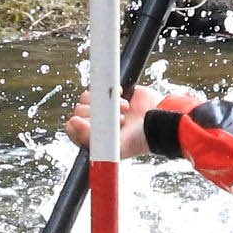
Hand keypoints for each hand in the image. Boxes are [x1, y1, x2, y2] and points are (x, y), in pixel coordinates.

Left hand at [62, 85, 191, 160]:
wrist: (160, 121)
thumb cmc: (140, 139)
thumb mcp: (116, 146)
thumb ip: (92, 139)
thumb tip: (72, 121)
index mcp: (92, 139)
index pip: (72, 127)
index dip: (80, 124)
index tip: (94, 124)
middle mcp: (94, 123)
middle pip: (78, 110)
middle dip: (99, 114)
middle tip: (120, 121)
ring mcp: (102, 108)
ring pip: (86, 97)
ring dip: (107, 103)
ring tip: (125, 110)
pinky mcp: (110, 93)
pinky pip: (100, 86)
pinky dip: (113, 91)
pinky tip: (125, 99)